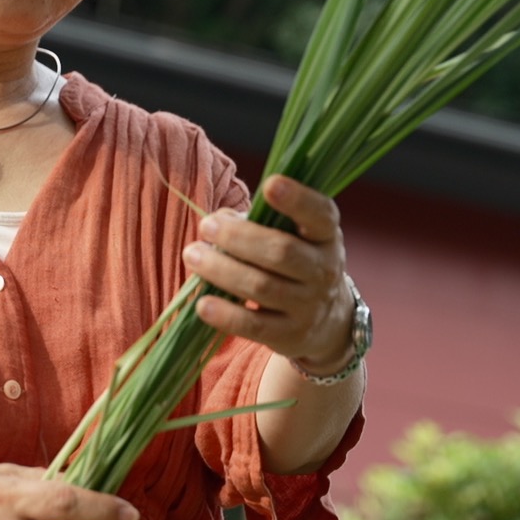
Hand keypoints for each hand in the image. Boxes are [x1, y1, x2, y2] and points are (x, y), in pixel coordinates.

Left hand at [183, 175, 352, 372]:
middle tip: (206, 226)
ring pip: (261, 286)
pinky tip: (202, 304)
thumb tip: (219, 219)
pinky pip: (254, 325)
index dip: (298, 199)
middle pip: (281, 251)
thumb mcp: (294, 236)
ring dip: (222, 270)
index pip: (319, 214)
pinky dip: (226, 315)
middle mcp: (324, 270)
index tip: (270, 184)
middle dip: (239, 237)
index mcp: (326, 235)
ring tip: (193, 255)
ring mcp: (308, 305)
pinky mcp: (290, 335)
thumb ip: (260, 221)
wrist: (326, 322)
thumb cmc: (296, 263)